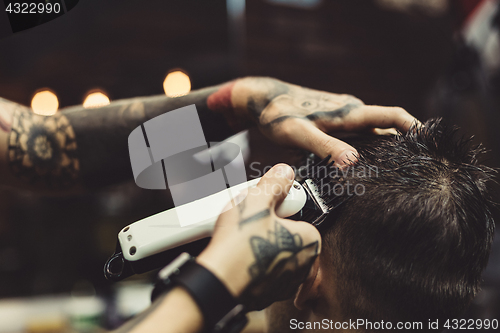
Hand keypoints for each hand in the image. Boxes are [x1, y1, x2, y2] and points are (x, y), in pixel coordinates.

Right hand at [197, 164, 320, 310]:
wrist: (218, 283)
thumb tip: (284, 173)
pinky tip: (234, 254)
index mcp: (309, 241)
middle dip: (268, 226)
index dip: (280, 207)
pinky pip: (261, 272)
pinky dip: (250, 263)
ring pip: (274, 254)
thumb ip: (274, 184)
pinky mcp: (266, 295)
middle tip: (249, 219)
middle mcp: (302, 266)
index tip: (266, 204)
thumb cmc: (241, 246)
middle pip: (286, 235)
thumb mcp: (256, 201)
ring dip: (258, 243)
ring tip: (238, 235)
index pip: (302, 215)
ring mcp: (284, 283)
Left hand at [231, 77, 419, 165]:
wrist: (263, 100)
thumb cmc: (278, 115)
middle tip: (416, 168)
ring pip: (371, 133)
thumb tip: (352, 162)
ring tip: (394, 172)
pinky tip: (362, 166)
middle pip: (386, 128)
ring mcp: (342, 117)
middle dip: (403, 144)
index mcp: (348, 112)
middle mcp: (350, 112)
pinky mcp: (333, 122)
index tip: (433, 142)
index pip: (391, 116)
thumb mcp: (299, 134)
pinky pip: (356, 135)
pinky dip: (365, 148)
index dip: (415, 128)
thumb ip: (325, 147)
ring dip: (383, 148)